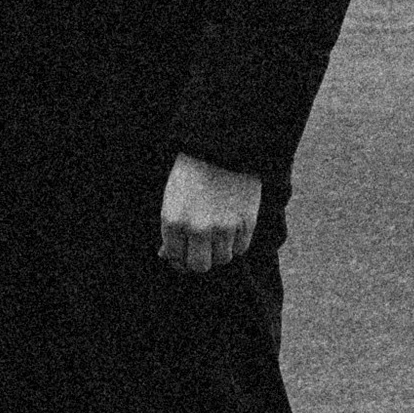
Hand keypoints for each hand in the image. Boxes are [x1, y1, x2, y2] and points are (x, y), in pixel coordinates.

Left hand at [160, 153, 260, 276]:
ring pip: (222, 259)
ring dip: (218, 251)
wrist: (223, 146)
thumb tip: (167, 256)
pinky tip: (231, 228)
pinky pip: (241, 248)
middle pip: (199, 266)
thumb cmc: (192, 170)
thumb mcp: (172, 197)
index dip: (179, 258)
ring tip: (217, 235)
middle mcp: (198, 228)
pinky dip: (236, 243)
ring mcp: (224, 227)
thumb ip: (170, 229)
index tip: (183, 253)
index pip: (175, 258)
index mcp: (174, 220)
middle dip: (198, 260)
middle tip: (200, 250)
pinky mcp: (246, 223)